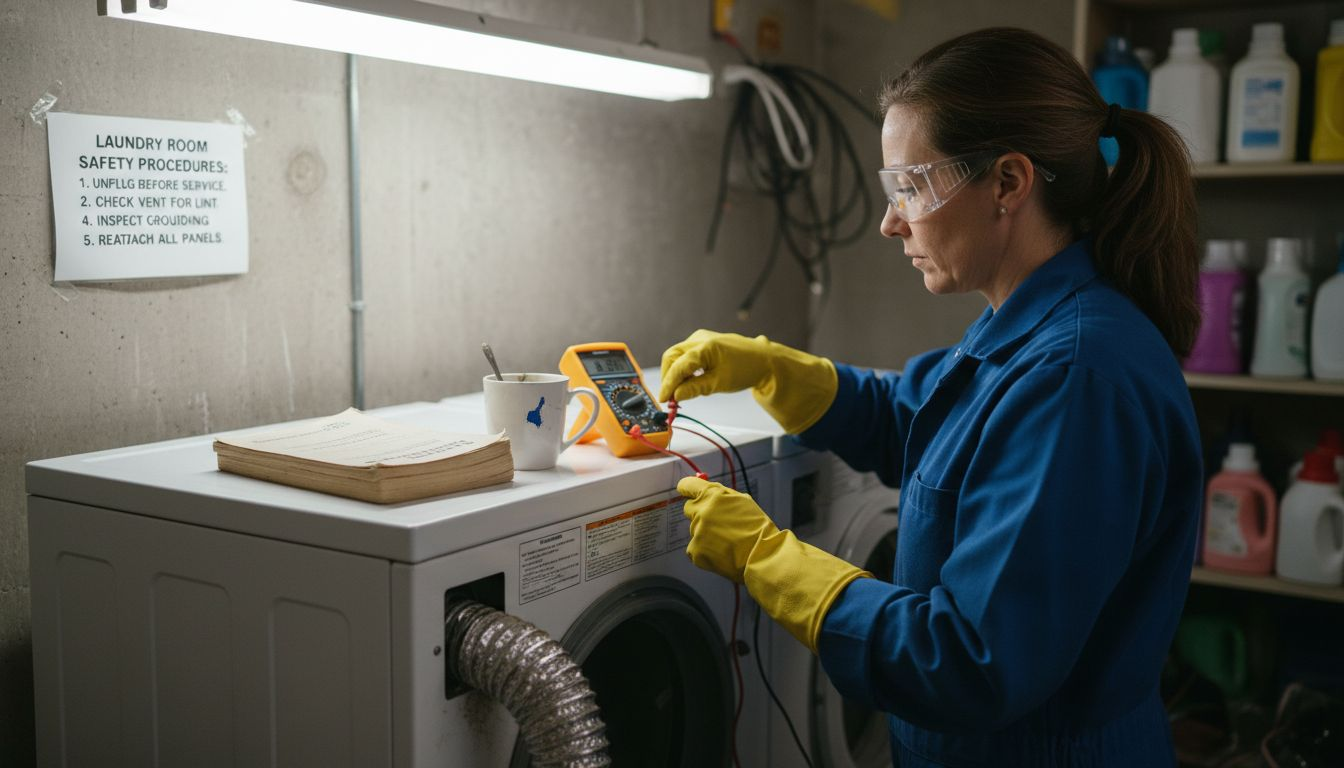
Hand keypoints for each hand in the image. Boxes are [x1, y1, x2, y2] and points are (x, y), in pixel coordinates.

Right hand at [659, 329, 838, 433]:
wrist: (764, 360)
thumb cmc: (746, 369)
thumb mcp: (719, 383)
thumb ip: (695, 388)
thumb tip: (676, 395)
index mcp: (706, 347)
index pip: (678, 366)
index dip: (668, 384)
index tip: (664, 399)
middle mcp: (701, 338)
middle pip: (672, 356)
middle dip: (668, 377)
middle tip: (670, 396)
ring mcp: (702, 338)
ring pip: (677, 354)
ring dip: (675, 372)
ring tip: (681, 391)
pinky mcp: (704, 341)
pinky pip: (686, 353)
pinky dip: (684, 367)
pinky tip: (690, 381)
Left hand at [678, 475, 777, 583]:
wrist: (761, 555)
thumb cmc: (756, 528)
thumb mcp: (742, 500)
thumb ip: (719, 492)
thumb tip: (704, 486)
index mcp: (712, 496)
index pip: (688, 485)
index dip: (687, 487)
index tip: (686, 490)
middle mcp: (702, 512)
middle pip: (689, 508)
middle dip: (700, 512)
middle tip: (718, 522)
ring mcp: (697, 532)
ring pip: (695, 529)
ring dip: (705, 533)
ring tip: (726, 540)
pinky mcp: (695, 551)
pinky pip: (695, 547)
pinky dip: (705, 550)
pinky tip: (721, 551)